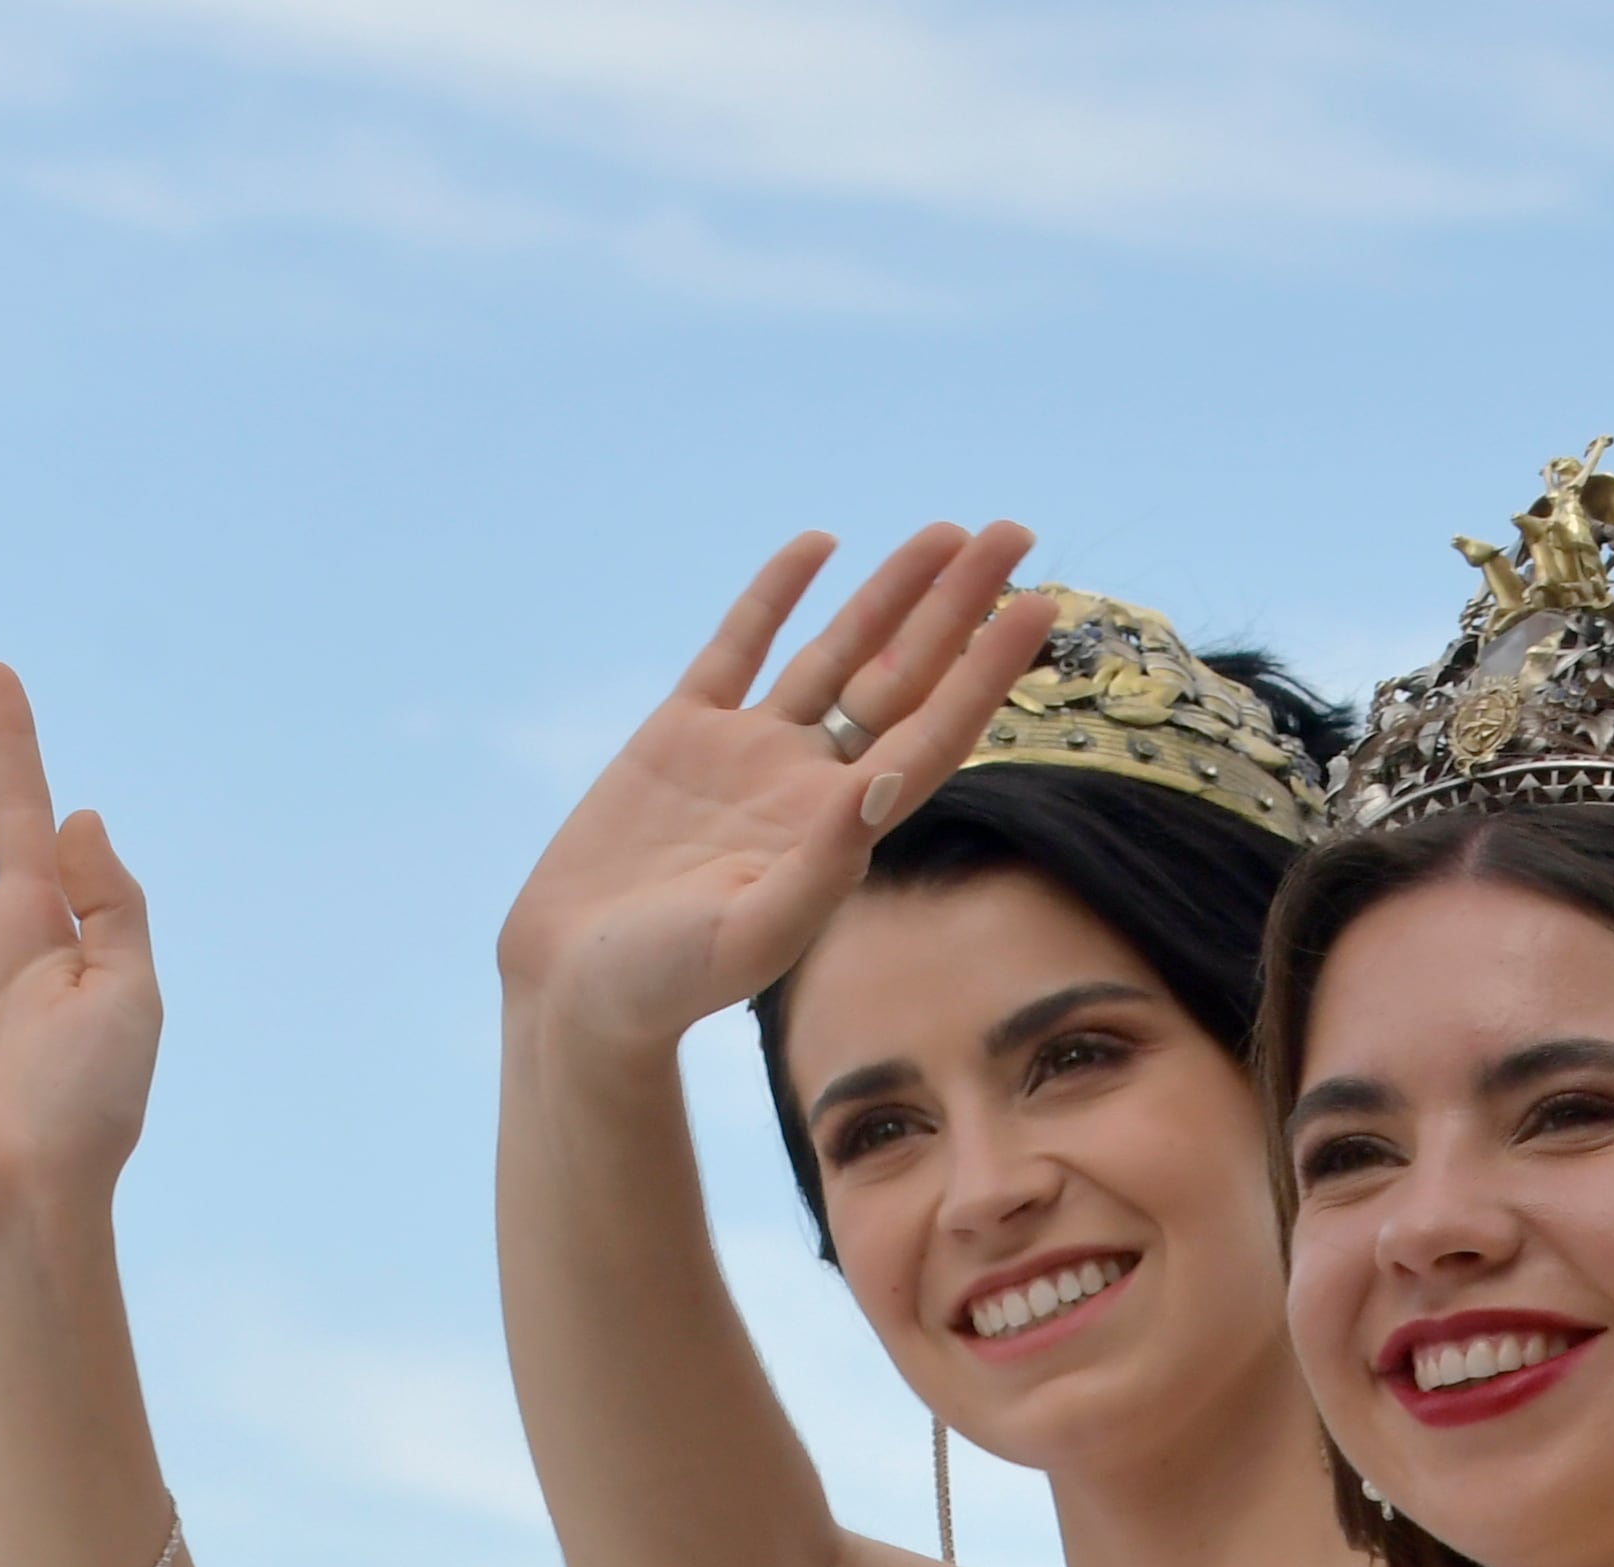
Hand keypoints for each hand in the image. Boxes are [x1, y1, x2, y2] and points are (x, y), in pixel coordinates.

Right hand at [494, 523, 1059, 1058]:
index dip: (986, 672)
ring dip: (891, 595)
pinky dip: (776, 595)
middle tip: (1013, 532)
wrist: (575, 988)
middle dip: (957, 607)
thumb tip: (884, 782)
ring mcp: (747, 754)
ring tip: (946, 533)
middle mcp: (806, 783)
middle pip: (902, 678)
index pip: (933, 735)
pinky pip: (738, 648)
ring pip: (836, 654)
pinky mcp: (679, 736)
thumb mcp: (751, 933)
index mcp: (838, 831)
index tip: (1038, 608)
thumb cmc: (664, 984)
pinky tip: (819, 546)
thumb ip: (821, 863)